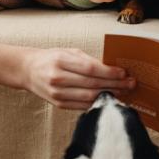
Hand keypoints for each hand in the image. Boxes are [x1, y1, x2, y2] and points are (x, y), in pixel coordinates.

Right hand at [20, 48, 135, 109]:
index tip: (124, 72)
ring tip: (123, 92)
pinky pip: (82, 106)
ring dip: (109, 95)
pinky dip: (97, 103)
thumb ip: (87, 60)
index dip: (109, 72)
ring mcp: (57, 93)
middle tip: (130, 84)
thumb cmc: (51, 58)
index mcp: (60, 61)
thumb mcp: (68, 52)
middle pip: (92, 84)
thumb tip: (111, 69)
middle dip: (114, 84)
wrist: (28, 71)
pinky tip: (109, 99)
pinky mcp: (58, 104)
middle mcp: (58, 78)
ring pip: (89, 97)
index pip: (90, 69)